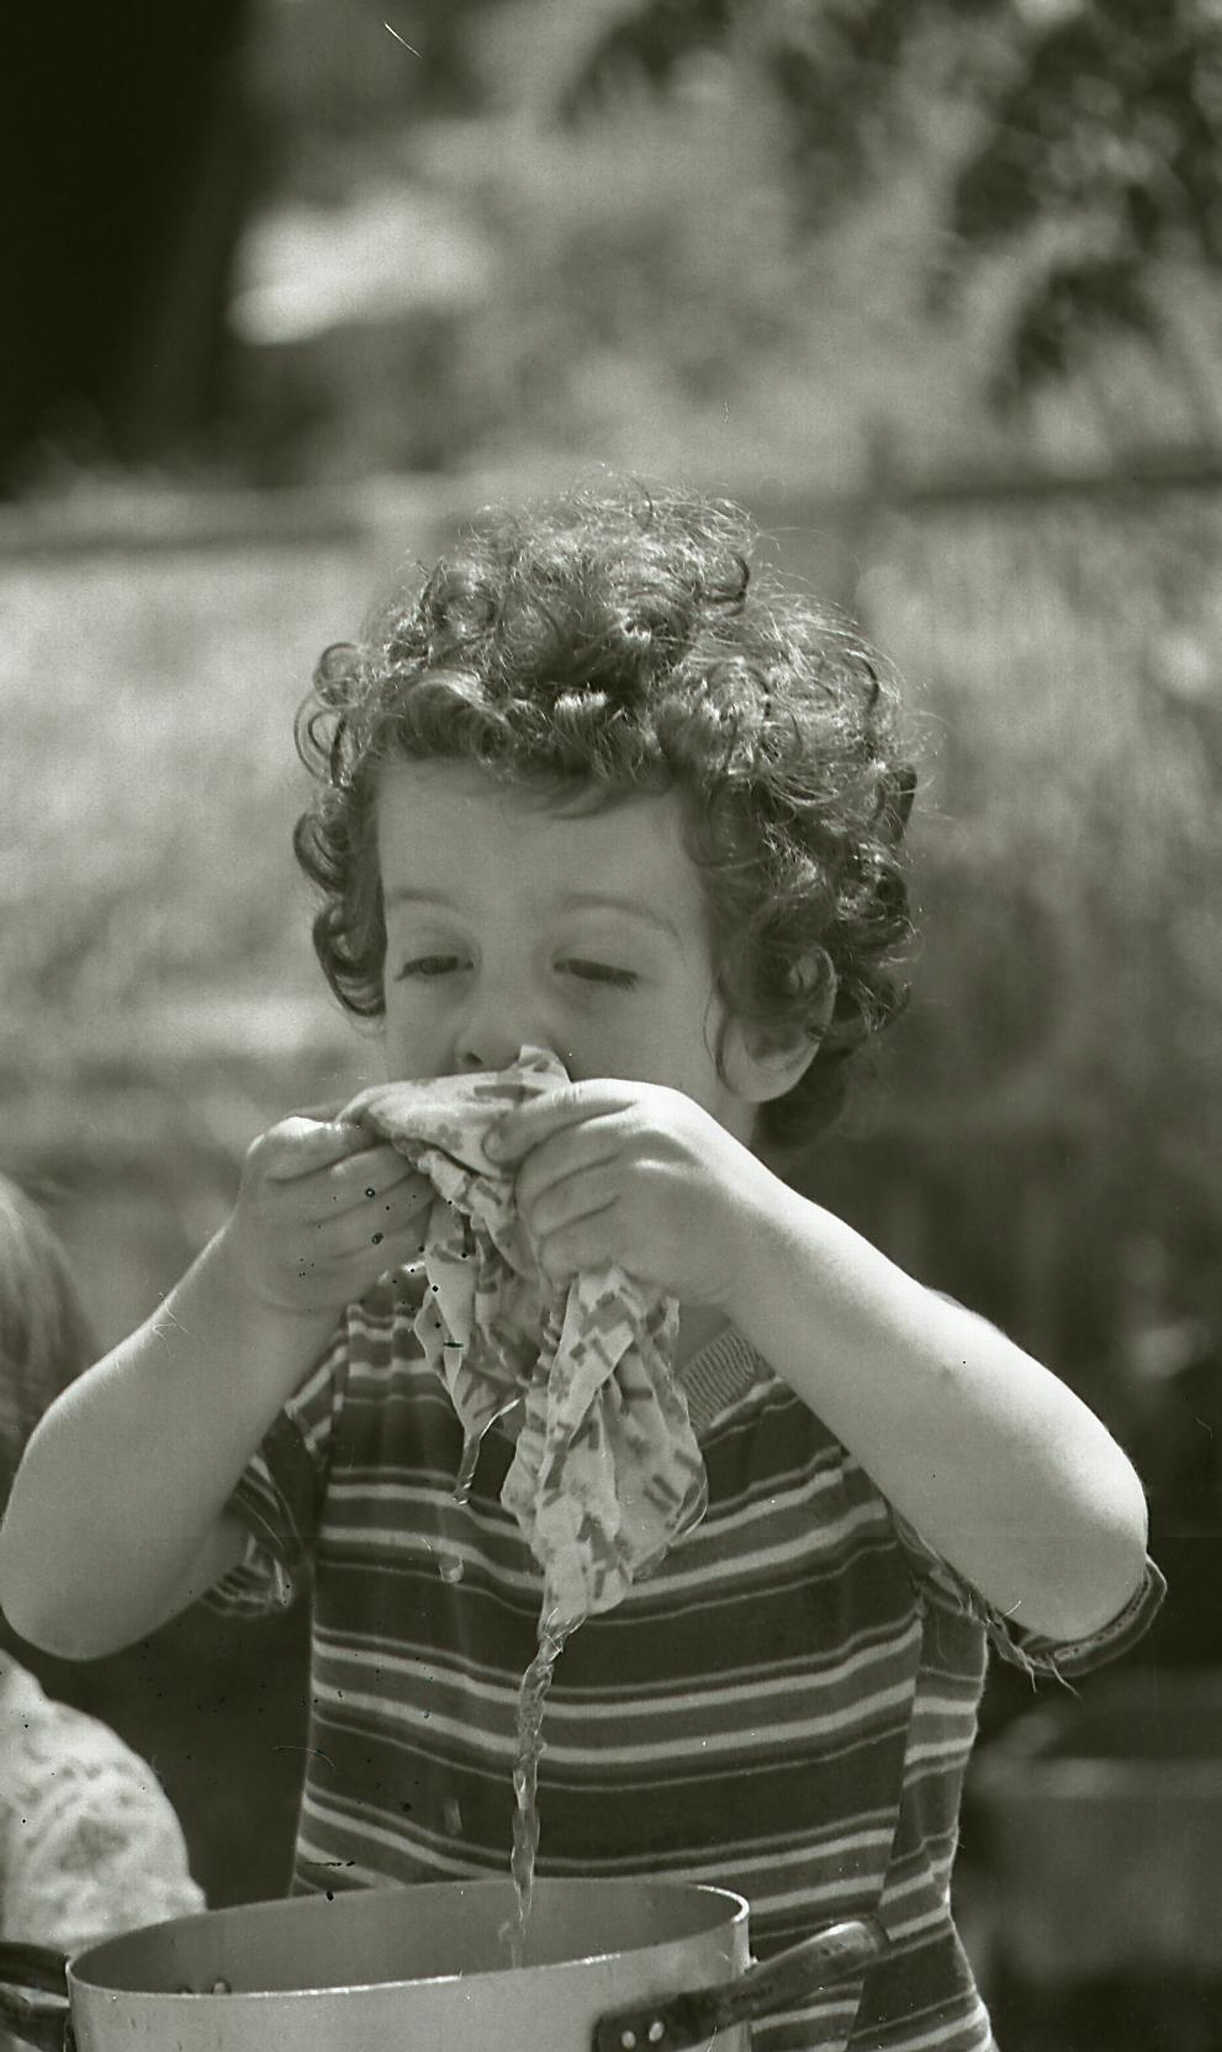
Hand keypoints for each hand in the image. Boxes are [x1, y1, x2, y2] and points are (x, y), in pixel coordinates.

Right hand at [217, 1105, 433, 1320]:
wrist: (261, 1268)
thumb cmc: (288, 1186)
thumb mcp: (290, 1143)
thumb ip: (334, 1121)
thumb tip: (390, 1110)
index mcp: (266, 1162)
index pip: (310, 1142)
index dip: (355, 1134)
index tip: (379, 1130)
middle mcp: (278, 1209)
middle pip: (351, 1180)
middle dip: (397, 1161)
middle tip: (421, 1149)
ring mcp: (307, 1251)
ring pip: (377, 1218)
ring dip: (415, 1193)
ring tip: (429, 1175)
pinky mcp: (338, 1281)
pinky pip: (391, 1248)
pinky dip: (417, 1224)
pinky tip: (422, 1208)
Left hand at [489, 1080, 775, 1306]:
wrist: (768, 1247)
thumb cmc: (719, 1200)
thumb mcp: (679, 1138)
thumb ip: (624, 1131)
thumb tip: (540, 1147)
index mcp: (650, 1102)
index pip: (567, 1102)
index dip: (521, 1125)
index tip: (493, 1149)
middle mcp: (642, 1130)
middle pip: (549, 1158)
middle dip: (528, 1195)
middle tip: (532, 1222)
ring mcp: (638, 1176)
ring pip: (550, 1204)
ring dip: (541, 1236)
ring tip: (554, 1252)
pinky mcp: (634, 1226)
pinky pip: (566, 1243)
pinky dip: (557, 1264)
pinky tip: (567, 1272)